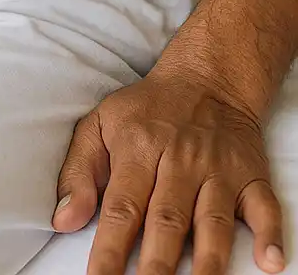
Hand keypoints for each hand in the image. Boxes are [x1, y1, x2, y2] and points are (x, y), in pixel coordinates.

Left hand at [54, 63, 283, 274]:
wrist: (206, 77)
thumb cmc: (146, 110)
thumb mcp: (100, 124)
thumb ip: (78, 172)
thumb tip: (63, 220)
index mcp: (138, 148)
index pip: (122, 209)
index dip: (110, 251)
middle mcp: (180, 160)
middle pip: (167, 221)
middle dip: (156, 266)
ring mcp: (218, 169)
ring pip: (212, 221)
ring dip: (207, 261)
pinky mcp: (251, 176)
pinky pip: (265, 207)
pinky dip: (270, 235)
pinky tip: (269, 263)